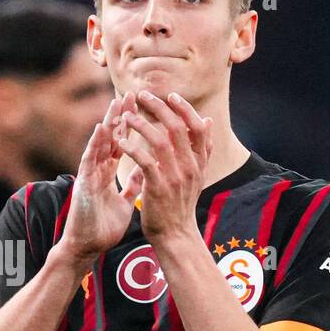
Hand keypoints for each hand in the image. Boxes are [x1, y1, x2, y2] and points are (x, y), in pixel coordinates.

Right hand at [55, 91, 144, 267]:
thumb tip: (144, 171)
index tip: (142, 107)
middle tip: (132, 94)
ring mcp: (89, 175)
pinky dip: (96, 144)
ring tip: (117, 102)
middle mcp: (97, 170)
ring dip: (108, 123)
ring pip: (100, 144)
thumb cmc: (102, 228)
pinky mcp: (83, 184)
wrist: (86, 248)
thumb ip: (132, 186)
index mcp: (107, 174)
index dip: (131, 126)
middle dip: (121, 116)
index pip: (122, 144)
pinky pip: (90, 161)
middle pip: (111, 138)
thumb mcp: (124, 203)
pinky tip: (102, 128)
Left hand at [114, 89, 213, 240]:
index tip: (171, 95)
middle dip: (160, 108)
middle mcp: (190, 166)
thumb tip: (208, 120)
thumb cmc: (181, 203)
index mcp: (200, 162)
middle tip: (144, 96)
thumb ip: (202, 148)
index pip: (198, 127)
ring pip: (160, 140)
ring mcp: (175, 176)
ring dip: (142, 124)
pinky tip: (121, 141)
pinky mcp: (158, 187)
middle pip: (178, 128)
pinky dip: (132, 148)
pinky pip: (144, 160)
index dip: (185, 108)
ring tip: (128, 116)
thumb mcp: (197, 174)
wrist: (175, 234)